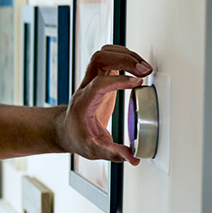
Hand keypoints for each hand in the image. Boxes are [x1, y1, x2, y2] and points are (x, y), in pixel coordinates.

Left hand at [61, 45, 151, 164]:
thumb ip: (112, 153)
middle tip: (145, 70)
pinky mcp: (100, 77)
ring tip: (144, 67)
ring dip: (125, 54)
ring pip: (103, 53)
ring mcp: (92, 79)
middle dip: (123, 59)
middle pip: (99, 59)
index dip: (118, 80)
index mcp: (84, 102)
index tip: (137, 82)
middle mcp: (87, 86)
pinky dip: (124, 56)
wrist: (66, 129)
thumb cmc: (78, 137)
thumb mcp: (93, 149)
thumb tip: (132, 158)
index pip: (99, 83)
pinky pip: (109, 57)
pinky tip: (137, 65)